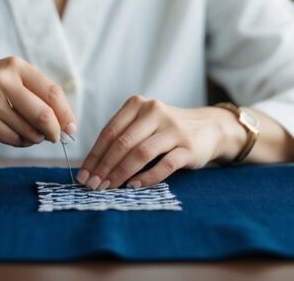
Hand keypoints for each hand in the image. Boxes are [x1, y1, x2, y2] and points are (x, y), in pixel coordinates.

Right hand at [0, 56, 76, 147]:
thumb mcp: (5, 78)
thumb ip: (32, 93)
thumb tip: (64, 121)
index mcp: (14, 66)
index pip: (51, 91)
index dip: (65, 113)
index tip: (71, 127)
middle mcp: (3, 81)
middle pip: (44, 114)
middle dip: (55, 132)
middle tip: (55, 138)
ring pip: (29, 131)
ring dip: (34, 139)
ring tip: (25, 134)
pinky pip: (13, 139)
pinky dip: (18, 142)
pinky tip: (9, 135)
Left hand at [76, 95, 228, 189]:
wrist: (209, 127)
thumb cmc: (166, 130)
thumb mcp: (144, 124)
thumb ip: (122, 137)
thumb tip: (93, 167)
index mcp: (138, 105)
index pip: (110, 132)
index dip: (94, 155)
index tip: (84, 175)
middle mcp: (155, 112)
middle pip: (123, 142)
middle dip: (104, 167)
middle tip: (93, 185)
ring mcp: (174, 129)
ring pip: (141, 153)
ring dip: (121, 173)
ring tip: (109, 187)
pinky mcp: (189, 147)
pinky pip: (165, 165)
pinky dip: (147, 177)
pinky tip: (134, 186)